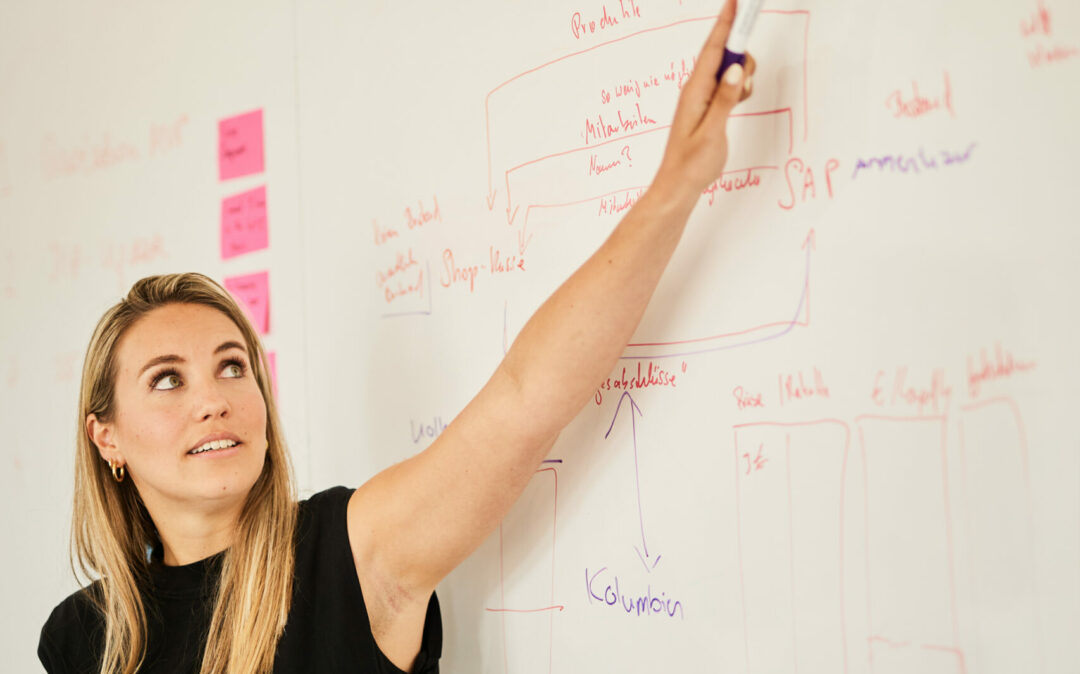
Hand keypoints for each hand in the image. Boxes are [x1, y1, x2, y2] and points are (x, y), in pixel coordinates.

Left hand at [652, 0, 756, 202]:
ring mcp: (703, 97)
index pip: (713, 49)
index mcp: (695, 91)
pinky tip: (739, 104)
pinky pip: (728, 85)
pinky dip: (739, 89)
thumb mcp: (711, 133)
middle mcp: (697, 89)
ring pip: (730, 70)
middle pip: (726, 55)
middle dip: (743, 58)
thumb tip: (737, 70)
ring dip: (743, 78)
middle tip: (746, 86)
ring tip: (741, 102)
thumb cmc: (691, 164)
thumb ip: (725, 100)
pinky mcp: (709, 106)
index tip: (736, 2)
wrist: (679, 186)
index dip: (726, 24)